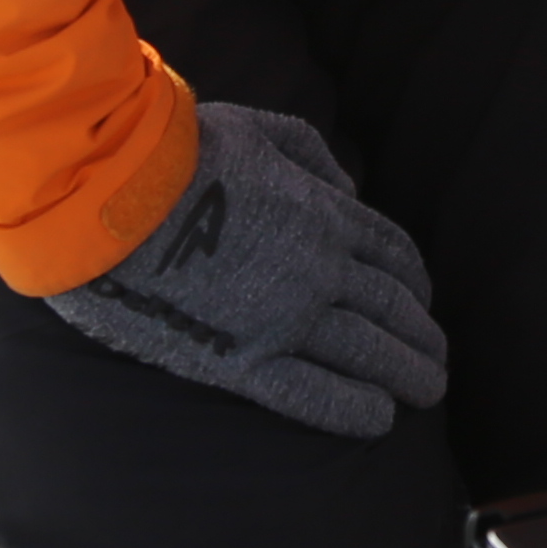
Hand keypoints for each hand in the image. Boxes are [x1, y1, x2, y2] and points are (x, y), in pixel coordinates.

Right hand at [42, 100, 447, 438]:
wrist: (110, 194)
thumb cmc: (173, 151)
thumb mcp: (256, 127)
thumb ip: (311, 155)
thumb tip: (349, 189)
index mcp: (322, 212)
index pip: (391, 252)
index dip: (414, 279)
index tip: (423, 299)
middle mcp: (319, 268)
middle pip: (392, 308)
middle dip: (421, 334)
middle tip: (436, 358)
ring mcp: (284, 318)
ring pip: (367, 353)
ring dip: (406, 373)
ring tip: (426, 391)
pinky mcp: (241, 359)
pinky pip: (311, 394)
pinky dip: (352, 409)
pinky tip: (379, 419)